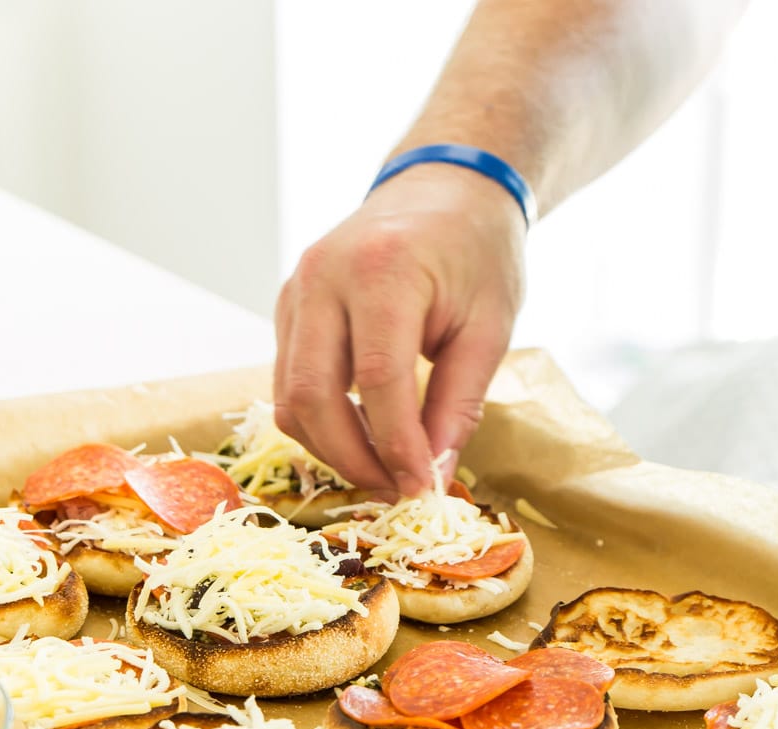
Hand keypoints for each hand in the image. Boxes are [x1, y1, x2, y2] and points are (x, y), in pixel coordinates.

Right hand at [274, 164, 526, 496]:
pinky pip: (290, 383)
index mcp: (381, 270)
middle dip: (353, 459)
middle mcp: (322, 278)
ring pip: (289, 398)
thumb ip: (458, 404)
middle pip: (312, 397)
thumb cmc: (476, 251)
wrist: (442, 189)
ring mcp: (295, 292)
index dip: (397, 447)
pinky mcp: (287, 310)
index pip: (377, 381)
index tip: (422, 489)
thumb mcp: (490, 327)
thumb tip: (432, 475)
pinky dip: (322, 422)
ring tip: (383, 469)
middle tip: (396, 490)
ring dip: (332, 449)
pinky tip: (364, 436)